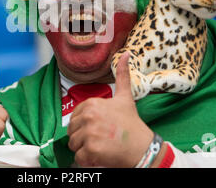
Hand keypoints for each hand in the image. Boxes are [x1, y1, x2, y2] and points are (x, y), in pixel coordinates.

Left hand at [67, 52, 164, 166]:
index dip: (84, 126)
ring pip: (73, 145)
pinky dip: (87, 161)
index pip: (74, 118)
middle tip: (100, 139)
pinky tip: (100, 156)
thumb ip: (122, 75)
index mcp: (92, 103)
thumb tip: (126, 54)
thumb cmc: (131, 124)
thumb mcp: (125, 97)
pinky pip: (79, 158)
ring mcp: (89, 133)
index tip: (99, 128)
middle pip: (72, 131)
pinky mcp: (91, 150)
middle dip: (83, 138)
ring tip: (100, 147)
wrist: (143, 147)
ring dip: (84, 150)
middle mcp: (89, 116)